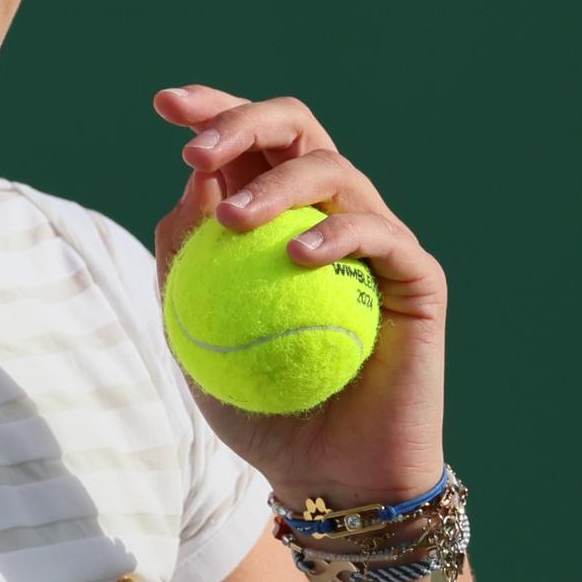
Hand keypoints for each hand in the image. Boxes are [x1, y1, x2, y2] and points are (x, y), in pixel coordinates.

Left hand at [149, 84, 448, 510]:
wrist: (327, 476)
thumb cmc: (256, 405)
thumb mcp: (192, 333)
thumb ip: (184, 258)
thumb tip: (188, 180)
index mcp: (271, 215)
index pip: (245, 142)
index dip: (211, 108)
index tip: (164, 104)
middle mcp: (326, 212)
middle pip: (295, 130)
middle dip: (242, 120)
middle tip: (195, 152)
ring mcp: (375, 239)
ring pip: (333, 170)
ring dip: (275, 184)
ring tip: (231, 220)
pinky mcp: (416, 277)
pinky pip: (381, 234)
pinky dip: (336, 233)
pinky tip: (297, 255)